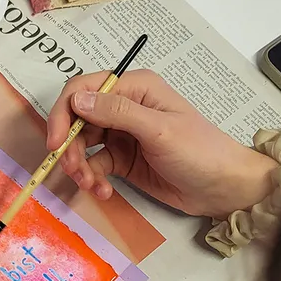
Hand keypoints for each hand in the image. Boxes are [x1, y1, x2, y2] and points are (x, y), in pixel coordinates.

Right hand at [48, 70, 277, 218]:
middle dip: (71, 146)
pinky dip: (93, 178)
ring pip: (82, 144)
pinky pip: (94, 165)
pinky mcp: (122, 159)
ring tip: (91, 184)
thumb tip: (77, 101)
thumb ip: (117, 113)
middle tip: (72, 170)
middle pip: (77, 119)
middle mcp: (124, 107)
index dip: (64, 113)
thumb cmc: (200, 151)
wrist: (223, 188)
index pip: (84, 89)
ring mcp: (122, 134)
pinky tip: (104, 191)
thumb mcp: (159, 130)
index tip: (56, 142)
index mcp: (135, 88)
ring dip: (80, 166)